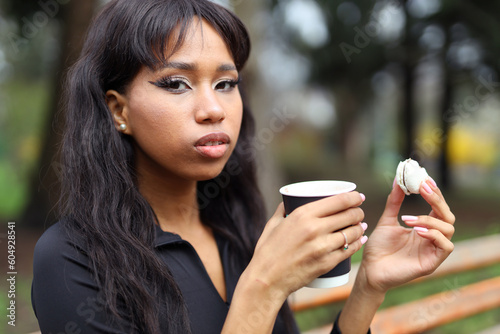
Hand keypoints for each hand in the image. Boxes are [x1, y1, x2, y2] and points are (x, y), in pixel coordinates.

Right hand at [245, 192, 366, 298]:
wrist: (267, 280)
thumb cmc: (267, 251)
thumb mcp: (273, 224)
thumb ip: (282, 210)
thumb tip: (287, 201)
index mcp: (302, 214)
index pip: (339, 201)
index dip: (353, 197)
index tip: (358, 197)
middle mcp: (315, 228)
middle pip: (349, 215)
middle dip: (358, 212)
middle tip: (358, 213)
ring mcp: (322, 247)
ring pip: (352, 233)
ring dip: (360, 228)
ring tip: (360, 226)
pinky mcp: (327, 263)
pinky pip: (349, 250)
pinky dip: (357, 243)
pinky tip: (359, 240)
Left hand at [358, 178, 454, 293]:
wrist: (370, 270)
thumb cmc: (379, 247)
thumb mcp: (387, 220)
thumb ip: (394, 202)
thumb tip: (398, 180)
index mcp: (424, 228)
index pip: (437, 208)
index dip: (434, 193)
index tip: (424, 179)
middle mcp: (432, 238)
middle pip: (447, 215)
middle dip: (437, 200)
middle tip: (422, 188)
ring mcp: (433, 251)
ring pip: (448, 229)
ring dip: (430, 219)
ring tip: (408, 219)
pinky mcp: (432, 263)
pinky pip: (446, 246)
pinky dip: (434, 235)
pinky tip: (418, 231)